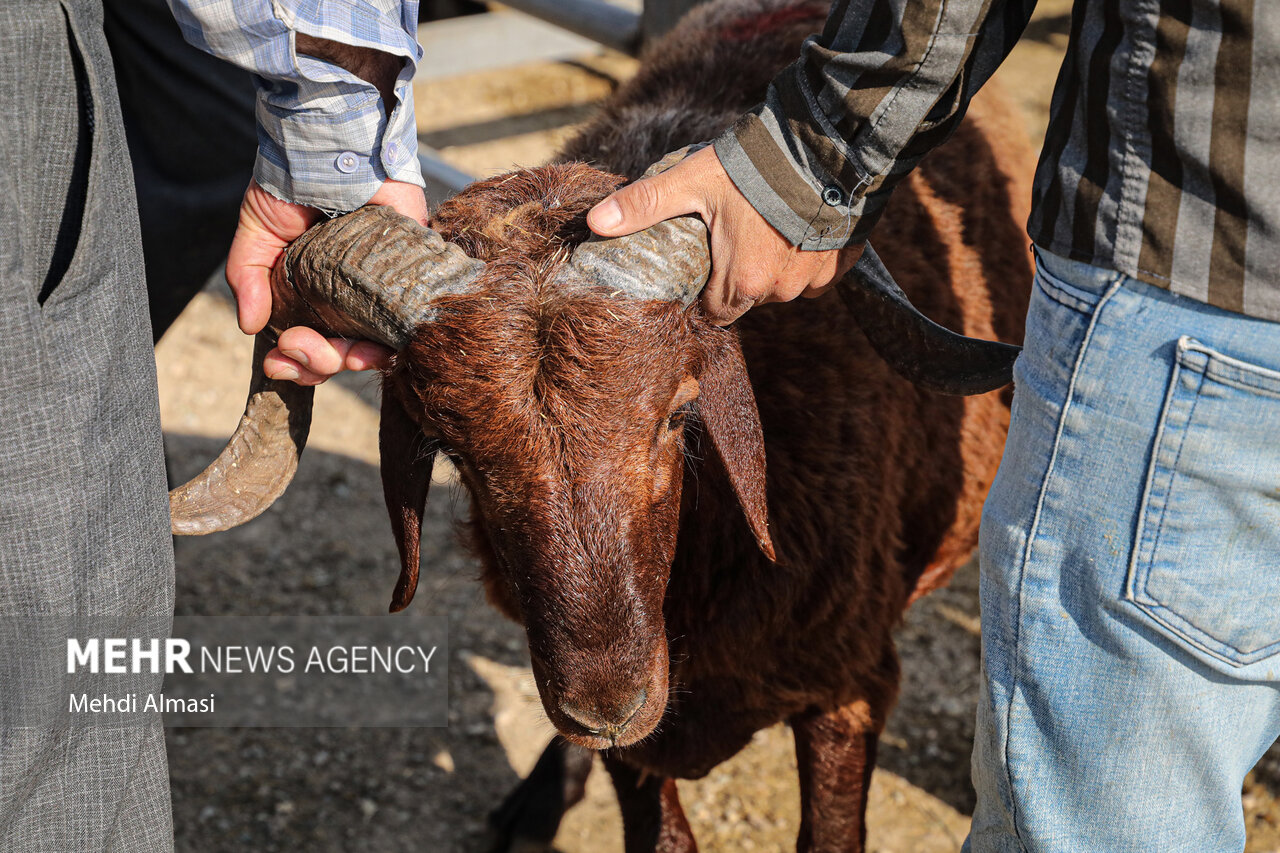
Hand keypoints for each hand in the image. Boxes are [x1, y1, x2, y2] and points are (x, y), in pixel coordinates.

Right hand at [225, 179, 428, 384]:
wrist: (333, 143)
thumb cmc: (293, 182)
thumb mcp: (258, 230)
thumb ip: (249, 276)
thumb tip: (250, 327)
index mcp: (314, 290)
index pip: (308, 339)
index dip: (295, 359)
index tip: (278, 361)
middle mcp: (351, 294)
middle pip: (342, 351)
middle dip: (318, 364)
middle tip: (299, 350)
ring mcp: (385, 286)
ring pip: (378, 344)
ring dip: (355, 361)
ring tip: (339, 355)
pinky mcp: (417, 272)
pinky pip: (415, 320)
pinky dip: (400, 341)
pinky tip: (378, 346)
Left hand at [587, 146, 862, 324]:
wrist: (828, 144)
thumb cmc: (754, 167)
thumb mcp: (691, 181)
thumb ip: (644, 205)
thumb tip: (594, 223)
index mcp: (742, 283)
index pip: (715, 311)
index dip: (706, 289)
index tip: (705, 261)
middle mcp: (781, 291)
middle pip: (749, 298)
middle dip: (740, 273)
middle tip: (734, 231)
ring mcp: (815, 280)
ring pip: (784, 285)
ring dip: (775, 264)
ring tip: (767, 223)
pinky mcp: (842, 264)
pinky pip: (818, 273)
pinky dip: (807, 254)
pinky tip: (799, 225)